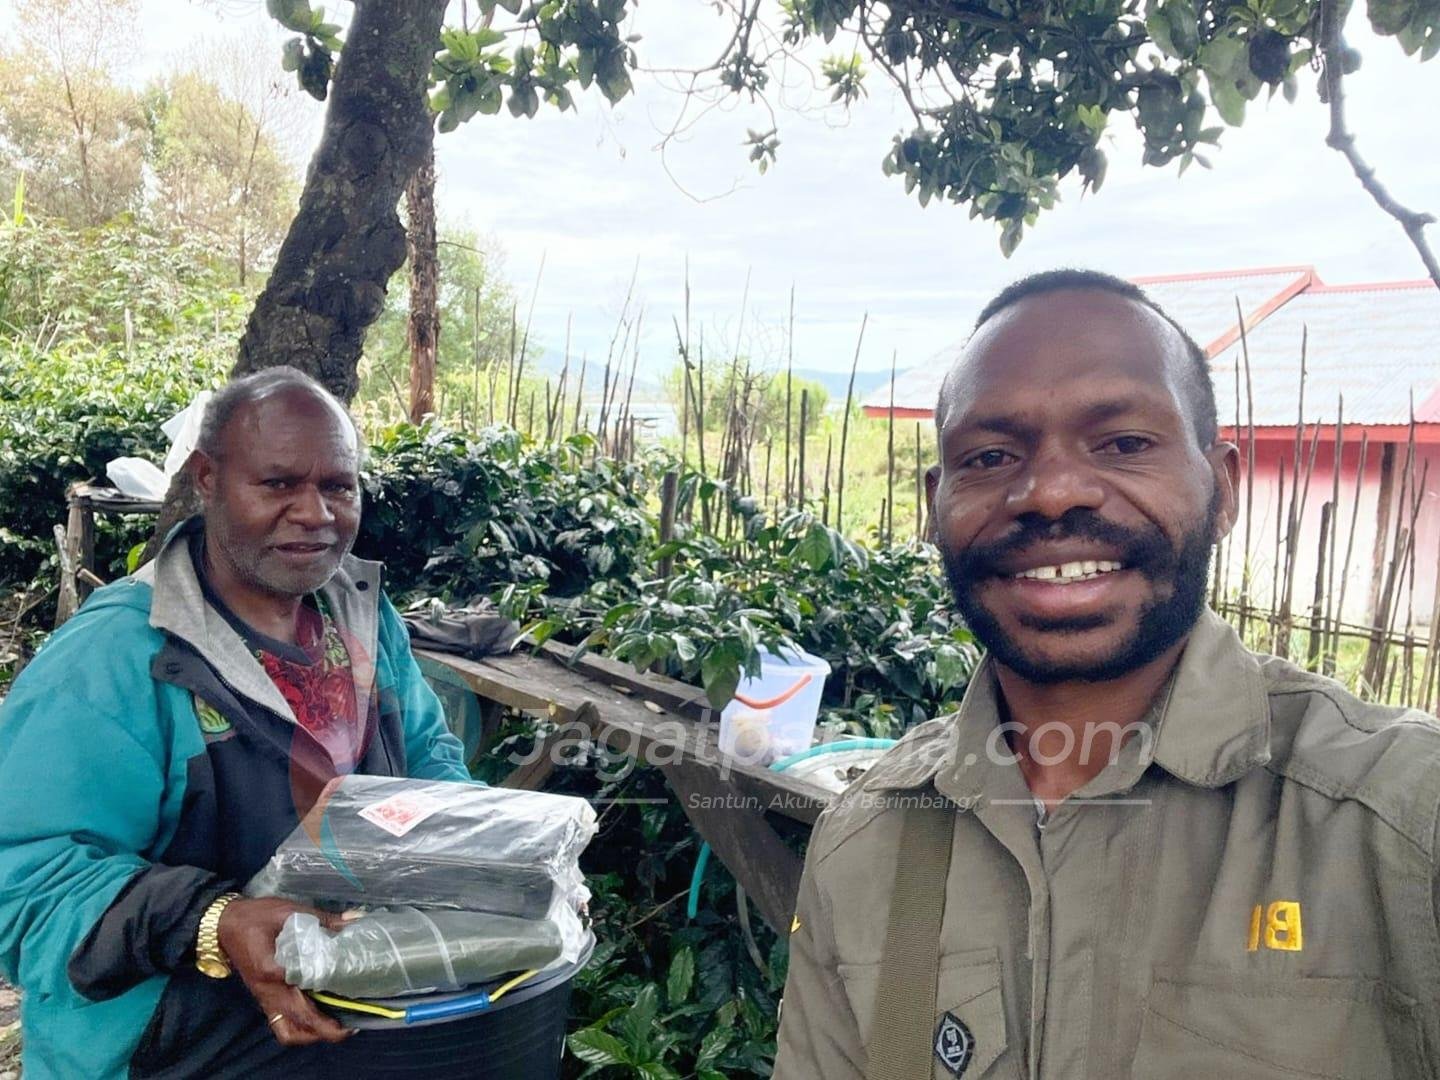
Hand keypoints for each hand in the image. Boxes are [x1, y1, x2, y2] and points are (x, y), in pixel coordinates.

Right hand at [216, 896, 354, 1045]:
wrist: (223, 926)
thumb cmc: (255, 917)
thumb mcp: (288, 912)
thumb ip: (322, 919)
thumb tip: (355, 920)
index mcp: (272, 969)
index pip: (305, 987)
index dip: (329, 991)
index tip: (352, 993)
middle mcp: (269, 991)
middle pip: (299, 1021)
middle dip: (326, 1029)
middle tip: (351, 1026)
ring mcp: (265, 1000)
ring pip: (288, 1032)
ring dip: (312, 1035)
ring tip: (337, 1027)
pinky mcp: (264, 1001)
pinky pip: (281, 1025)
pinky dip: (300, 1030)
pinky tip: (319, 1020)